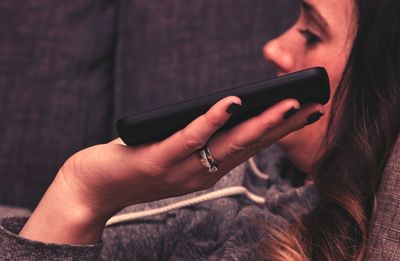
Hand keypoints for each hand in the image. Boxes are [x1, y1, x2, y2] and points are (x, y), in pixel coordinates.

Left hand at [19, 96, 323, 243]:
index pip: (251, 147)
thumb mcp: (174, 153)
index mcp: (207, 169)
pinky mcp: (158, 160)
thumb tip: (225, 113)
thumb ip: (199, 139)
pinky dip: (212, 120)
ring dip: (259, 123)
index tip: (307, 112)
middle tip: (313, 105)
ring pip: (228, 144)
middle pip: (249, 146)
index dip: (281, 131)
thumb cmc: (134, 165)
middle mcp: (201, 172)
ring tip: (287, 104)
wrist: (92, 189)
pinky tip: (230, 103)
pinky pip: (190, 138)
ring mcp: (182, 168)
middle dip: (283, 126)